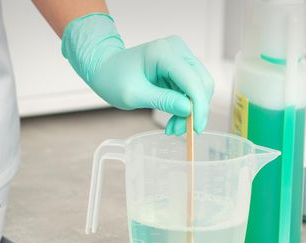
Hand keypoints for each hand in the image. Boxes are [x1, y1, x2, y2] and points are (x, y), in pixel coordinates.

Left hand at [62, 14, 213, 134]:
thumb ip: (163, 101)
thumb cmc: (113, 78)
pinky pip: (190, 89)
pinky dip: (185, 107)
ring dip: (190, 111)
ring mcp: (179, 56)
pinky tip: (173, 119)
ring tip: (172, 128)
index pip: (192, 81)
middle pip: (201, 83)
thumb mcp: (134, 95)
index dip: (198, 107)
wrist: (104, 68)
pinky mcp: (179, 66)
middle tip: (180, 131)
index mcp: (163, 52)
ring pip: (198, 88)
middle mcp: (176, 49)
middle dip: (195, 111)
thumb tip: (189, 110)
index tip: (195, 129)